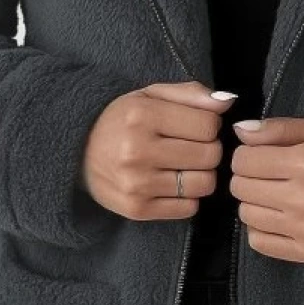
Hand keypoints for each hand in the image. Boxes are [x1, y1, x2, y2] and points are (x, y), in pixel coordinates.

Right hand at [81, 81, 236, 220]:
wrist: (76, 152)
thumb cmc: (122, 120)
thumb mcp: (150, 95)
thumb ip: (191, 94)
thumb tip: (227, 101)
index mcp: (142, 115)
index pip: (209, 125)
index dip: (208, 124)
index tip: (193, 126)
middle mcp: (137, 151)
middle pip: (210, 155)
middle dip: (207, 150)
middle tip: (190, 147)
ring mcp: (136, 184)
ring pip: (204, 184)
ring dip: (200, 175)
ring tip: (182, 166)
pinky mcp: (137, 210)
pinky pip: (189, 208)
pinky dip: (187, 197)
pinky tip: (171, 184)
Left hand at [230, 116, 303, 262]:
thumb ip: (278, 128)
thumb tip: (239, 131)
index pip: (243, 160)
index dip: (246, 154)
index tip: (259, 155)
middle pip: (241, 187)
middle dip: (248, 177)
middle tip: (267, 175)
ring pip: (246, 214)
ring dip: (254, 202)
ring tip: (275, 195)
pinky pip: (258, 242)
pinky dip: (261, 228)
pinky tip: (279, 216)